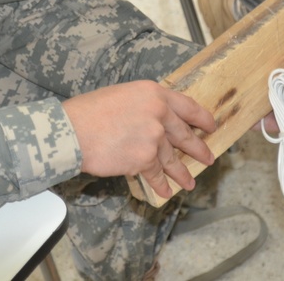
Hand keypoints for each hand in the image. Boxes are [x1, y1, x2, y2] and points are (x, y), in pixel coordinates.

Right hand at [62, 81, 216, 198]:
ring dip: (181, 173)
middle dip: (198, 150)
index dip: (202, 118)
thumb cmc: (88, 112)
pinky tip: (165, 191)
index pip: (188, 106)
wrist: (72, 131)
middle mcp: (159, 113)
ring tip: (188, 182)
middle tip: (207, 158)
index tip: (211, 126)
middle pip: (185, 135)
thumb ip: (144, 105)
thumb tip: (156, 122)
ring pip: (172, 159)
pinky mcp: (144, 159)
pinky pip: (157, 174)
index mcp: (154, 93)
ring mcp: (154, 137)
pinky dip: (161, 184)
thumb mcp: (122, 95)